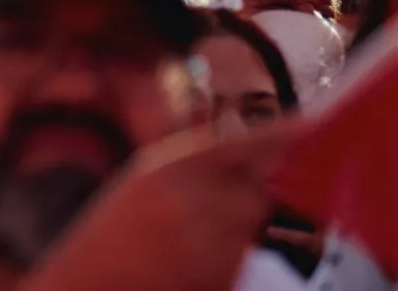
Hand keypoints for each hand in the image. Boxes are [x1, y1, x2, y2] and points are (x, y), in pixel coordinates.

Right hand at [26, 120, 307, 290]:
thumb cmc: (108, 235)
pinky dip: (222, 258)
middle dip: (243, 194)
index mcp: (173, 169)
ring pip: (248, 228)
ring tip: (182, 237)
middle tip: (206, 204)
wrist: (86, 289)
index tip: (311, 123)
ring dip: (231, 227)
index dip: (281, 133)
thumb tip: (228, 134)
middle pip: (255, 192)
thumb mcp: (140, 182)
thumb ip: (187, 158)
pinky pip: (238, 261)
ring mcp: (212, 248)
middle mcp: (199, 205)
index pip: (243, 144)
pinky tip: (182, 263)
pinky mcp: (220, 283)